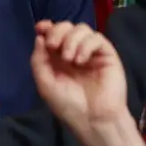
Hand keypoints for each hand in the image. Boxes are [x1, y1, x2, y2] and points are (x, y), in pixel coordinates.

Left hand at [27, 16, 133, 139]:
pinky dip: (86, 45)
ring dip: (71, 40)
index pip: (54, 33)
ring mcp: (92, 53)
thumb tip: (40, 36)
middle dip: (58, 32)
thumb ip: (38, 60)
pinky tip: (81, 61)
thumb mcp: (45, 83)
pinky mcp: (107, 55)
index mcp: (58, 58)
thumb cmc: (69, 105)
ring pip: (82, 29)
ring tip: (70, 60)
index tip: (40, 29)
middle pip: (67, 26)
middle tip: (54, 47)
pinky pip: (97, 38)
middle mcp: (75, 51)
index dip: (47, 27)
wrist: (93, 119)